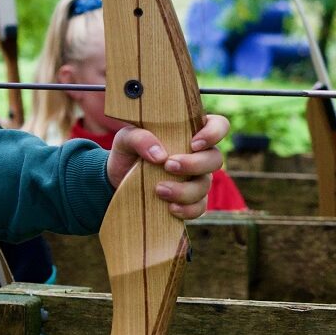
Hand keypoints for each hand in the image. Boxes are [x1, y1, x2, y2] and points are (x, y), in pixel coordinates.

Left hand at [105, 113, 230, 219]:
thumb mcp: (126, 139)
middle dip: (195, 164)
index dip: (214, 133)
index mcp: (189, 133)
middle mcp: (199, 155)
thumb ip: (140, 138)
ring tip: (159, 189)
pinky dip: (187, 209)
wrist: (117, 179)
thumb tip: (160, 155)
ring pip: (206, 185)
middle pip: (215, 159)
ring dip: (185, 190)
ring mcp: (197, 178)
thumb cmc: (128, 151)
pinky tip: (170, 208)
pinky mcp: (190, 200)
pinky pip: (199, 207)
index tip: (193, 144)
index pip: (218, 125)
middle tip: (169, 165)